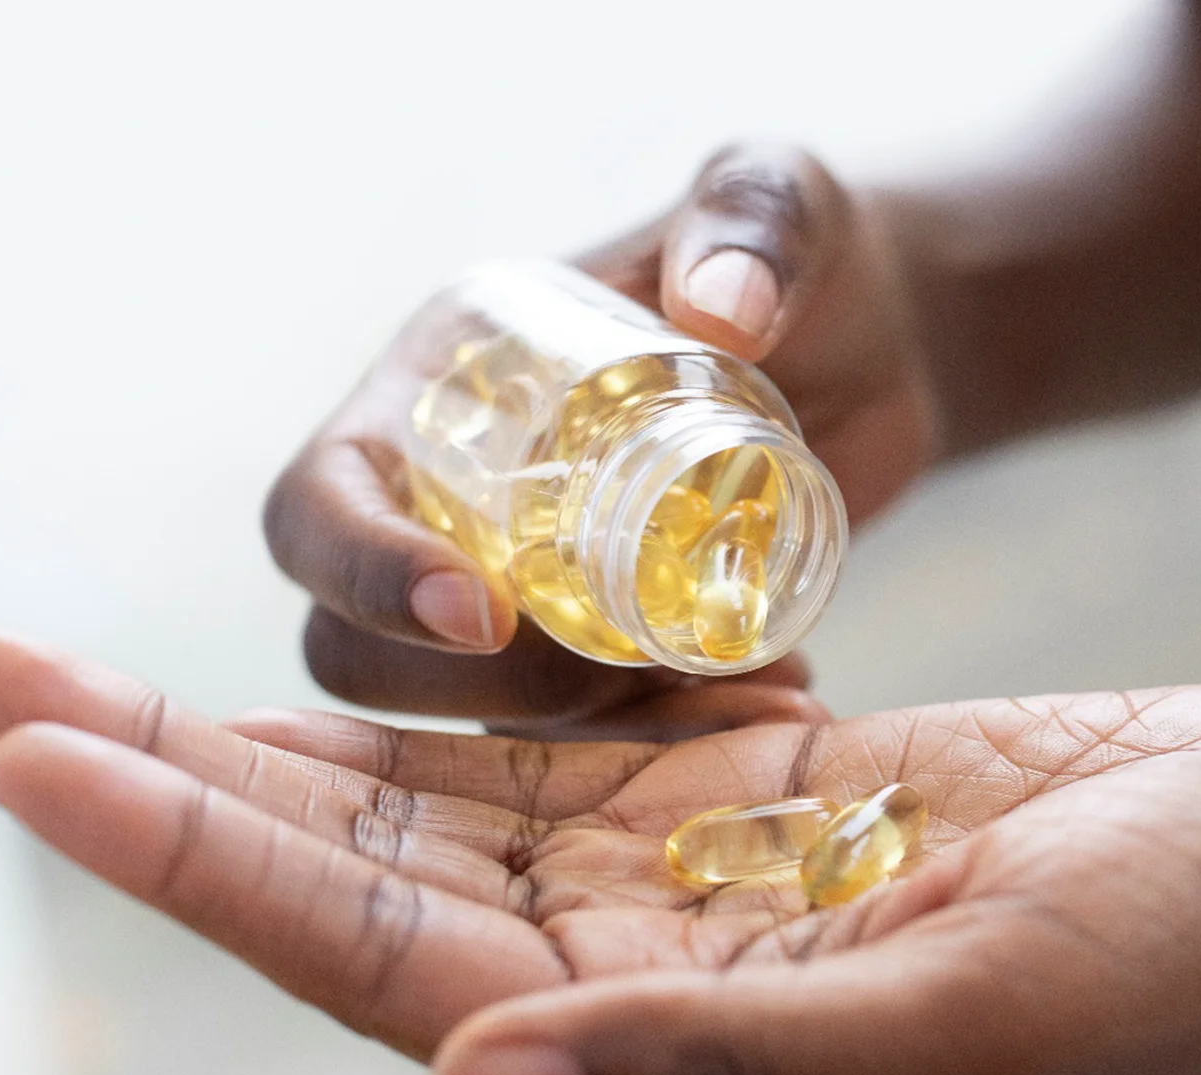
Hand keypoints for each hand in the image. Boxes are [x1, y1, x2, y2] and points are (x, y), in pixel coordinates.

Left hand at [0, 628, 1200, 1074]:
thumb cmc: (1180, 968)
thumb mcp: (963, 1019)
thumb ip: (727, 1051)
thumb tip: (478, 1066)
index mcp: (665, 1051)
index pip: (366, 954)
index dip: (189, 853)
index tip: (32, 744)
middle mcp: (640, 977)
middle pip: (346, 871)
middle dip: (163, 778)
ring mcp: (685, 881)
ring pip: (424, 801)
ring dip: (260, 730)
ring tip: (95, 666)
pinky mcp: (748, 794)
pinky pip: (548, 743)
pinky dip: (436, 695)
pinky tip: (344, 654)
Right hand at [264, 144, 935, 728]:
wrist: (880, 349)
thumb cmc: (806, 257)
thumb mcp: (785, 206)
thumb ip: (755, 225)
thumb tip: (723, 312)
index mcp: (440, 382)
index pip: (320, 502)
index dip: (366, 572)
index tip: (487, 615)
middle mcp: (452, 492)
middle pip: (361, 646)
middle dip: (485, 690)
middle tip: (637, 674)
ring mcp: (524, 580)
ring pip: (477, 712)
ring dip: (594, 733)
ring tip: (744, 691)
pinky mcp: (601, 645)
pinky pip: (586, 734)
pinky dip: (667, 742)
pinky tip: (776, 695)